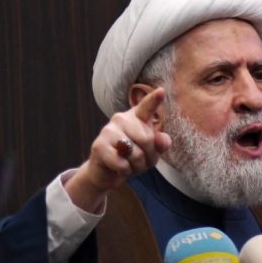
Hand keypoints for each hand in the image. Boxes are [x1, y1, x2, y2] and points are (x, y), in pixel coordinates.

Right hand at [65, 88, 171, 211]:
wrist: (108, 172)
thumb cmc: (132, 157)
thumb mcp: (151, 151)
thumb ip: (160, 143)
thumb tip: (162, 138)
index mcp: (136, 117)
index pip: (146, 107)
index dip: (154, 100)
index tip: (161, 91)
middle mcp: (121, 119)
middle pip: (147, 139)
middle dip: (148, 157)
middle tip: (140, 160)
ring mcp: (108, 130)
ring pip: (135, 153)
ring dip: (137, 166)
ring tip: (129, 164)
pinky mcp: (99, 146)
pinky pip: (123, 164)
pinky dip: (125, 171)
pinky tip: (119, 168)